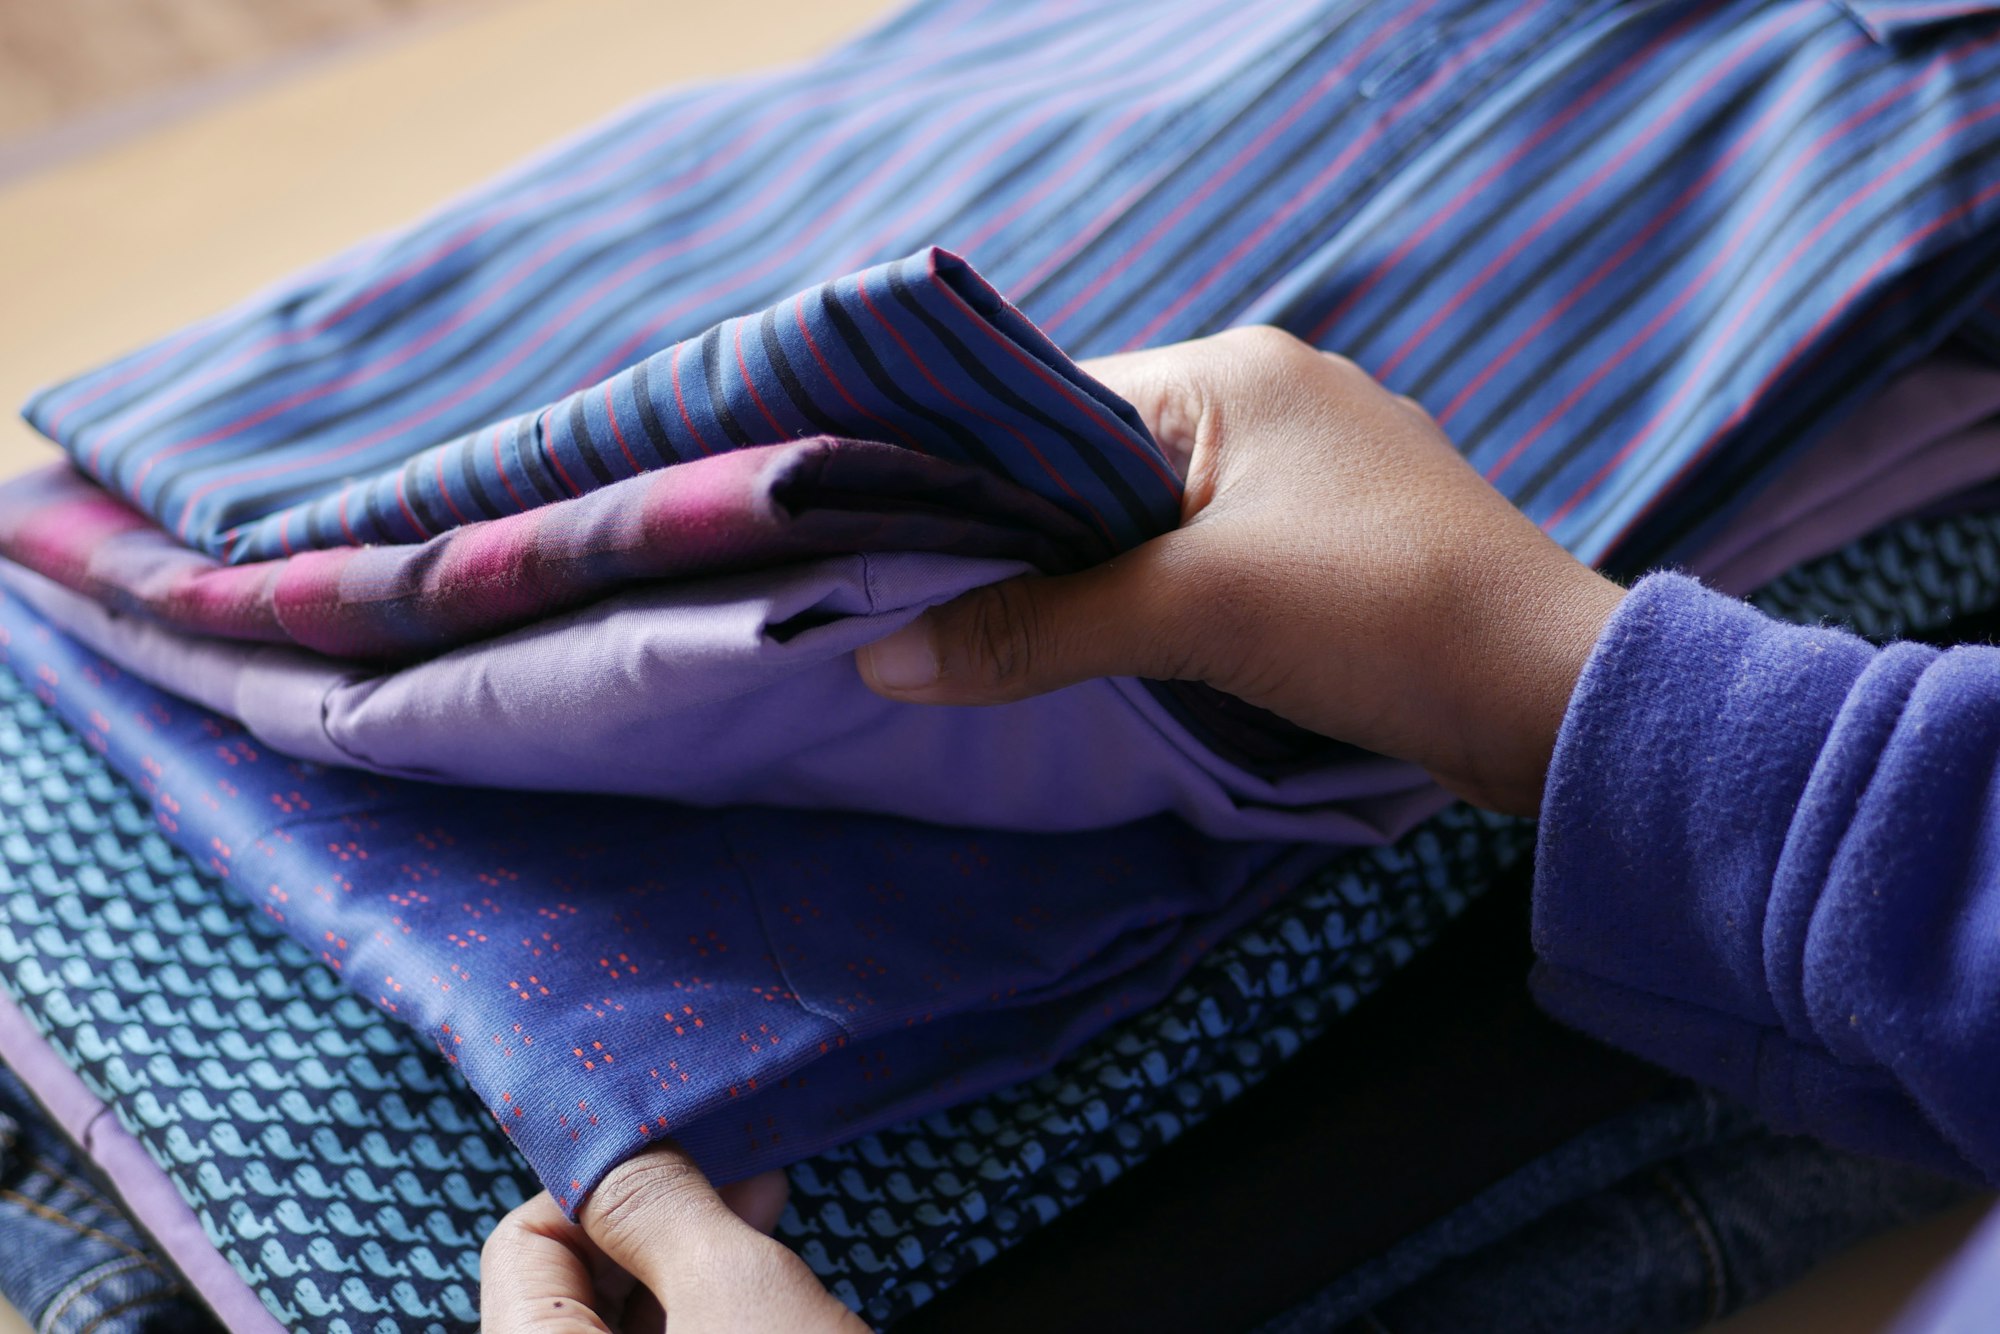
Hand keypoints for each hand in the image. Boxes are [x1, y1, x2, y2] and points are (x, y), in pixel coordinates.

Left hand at [481, 1144, 868, 1332]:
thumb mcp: (733, 1291)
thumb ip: (662, 1205)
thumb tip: (624, 1140)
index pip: (520, 1245)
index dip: (602, 1184)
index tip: (681, 1152)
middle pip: (570, 1283)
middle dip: (657, 1220)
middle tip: (745, 1174)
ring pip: (625, 1322)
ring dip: (689, 1262)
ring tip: (768, 1208)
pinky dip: (707, 1313)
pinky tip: (769, 1281)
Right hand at [856, 327, 1624, 816]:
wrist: (1561, 701)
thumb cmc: (1382, 618)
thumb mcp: (1194, 614)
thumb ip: (1034, 629)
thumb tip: (881, 661)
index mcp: (1234, 370)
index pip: (1051, 400)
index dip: (967, 469)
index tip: (887, 536)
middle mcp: (1273, 396)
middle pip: (1096, 459)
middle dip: (1025, 531)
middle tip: (926, 601)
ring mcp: (1315, 469)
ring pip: (1153, 514)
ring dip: (1091, 573)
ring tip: (1001, 633)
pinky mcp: (1341, 540)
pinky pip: (1211, 553)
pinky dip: (1157, 596)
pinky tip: (1115, 646)